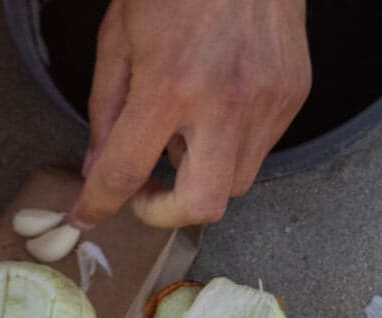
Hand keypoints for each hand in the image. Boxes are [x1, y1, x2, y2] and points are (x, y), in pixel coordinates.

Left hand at [69, 0, 309, 229]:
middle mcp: (225, 101)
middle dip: (166, 211)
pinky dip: (229, 144)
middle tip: (145, 191)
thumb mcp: (119, 36)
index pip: (125, 172)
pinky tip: (214, 106)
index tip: (88, 216)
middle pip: (202, 205)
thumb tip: (97, 167)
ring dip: (201, 174)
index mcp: (170, 85)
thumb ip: (106, 109)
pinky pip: (259, 147)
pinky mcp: (293, 94)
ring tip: (182, 130)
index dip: (98, 205)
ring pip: (235, 182)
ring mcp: (267, 100)